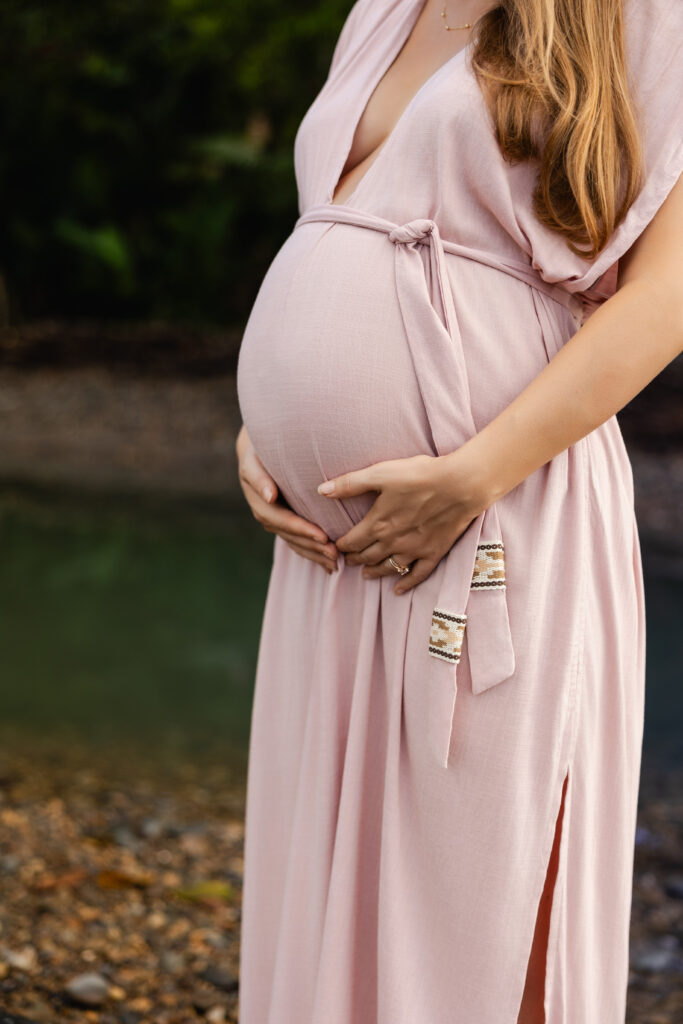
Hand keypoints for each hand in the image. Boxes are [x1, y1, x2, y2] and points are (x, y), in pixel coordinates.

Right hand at [236, 424, 338, 573]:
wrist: (260, 443)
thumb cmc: (263, 444)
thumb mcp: (256, 455)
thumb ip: (259, 476)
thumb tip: (270, 497)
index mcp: (257, 496)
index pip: (280, 518)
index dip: (300, 529)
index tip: (323, 537)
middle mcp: (264, 509)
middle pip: (288, 534)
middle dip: (311, 546)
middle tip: (334, 554)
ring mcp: (273, 517)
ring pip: (293, 541)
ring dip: (313, 554)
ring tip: (335, 563)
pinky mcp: (282, 520)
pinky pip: (296, 540)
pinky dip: (312, 552)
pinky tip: (328, 564)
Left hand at [316, 448, 491, 593]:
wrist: (460, 484)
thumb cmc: (420, 474)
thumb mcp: (381, 473)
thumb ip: (350, 484)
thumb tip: (321, 490)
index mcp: (377, 523)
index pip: (352, 542)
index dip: (341, 545)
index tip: (336, 546)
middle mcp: (393, 542)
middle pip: (367, 556)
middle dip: (355, 559)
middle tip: (348, 560)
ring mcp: (414, 550)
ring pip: (388, 568)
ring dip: (374, 572)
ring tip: (366, 574)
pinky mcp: (434, 553)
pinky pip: (417, 574)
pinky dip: (406, 583)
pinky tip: (398, 590)